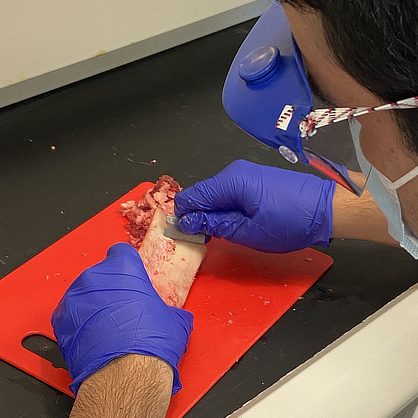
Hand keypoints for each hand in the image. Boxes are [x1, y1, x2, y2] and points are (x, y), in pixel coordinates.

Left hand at [51, 242, 192, 395]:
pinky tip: (95, 336)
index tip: (132, 275)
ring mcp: (75, 298)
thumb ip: (168, 307)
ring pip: (85, 292)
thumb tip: (172, 315)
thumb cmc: (149, 343)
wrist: (124, 376)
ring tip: (110, 325)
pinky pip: (71, 313)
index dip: (128, 263)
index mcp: (124, 267)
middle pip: (102, 273)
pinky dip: (81, 321)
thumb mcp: (174, 319)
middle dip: (113, 286)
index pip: (121, 251)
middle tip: (125, 306)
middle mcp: (96, 276)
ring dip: (96, 303)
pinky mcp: (60, 321)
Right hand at [175, 160, 335, 252]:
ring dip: (214, 213)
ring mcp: (246, 173)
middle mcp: (234, 171)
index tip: (188, 235)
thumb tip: (188, 223)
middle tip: (208, 238)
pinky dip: (227, 207)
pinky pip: (230, 192)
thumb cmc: (289, 222)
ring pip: (216, 194)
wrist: (327, 207)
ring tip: (226, 232)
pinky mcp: (255, 178)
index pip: (191, 196)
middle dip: (199, 215)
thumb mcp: (248, 231)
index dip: (184, 217)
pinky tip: (238, 221)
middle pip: (202, 193)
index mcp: (230, 182)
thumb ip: (215, 225)